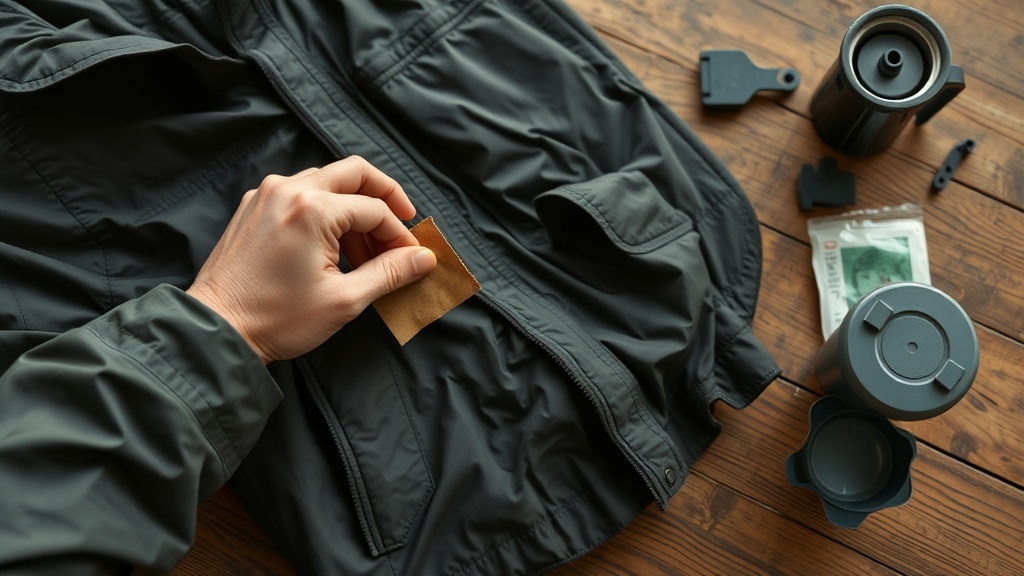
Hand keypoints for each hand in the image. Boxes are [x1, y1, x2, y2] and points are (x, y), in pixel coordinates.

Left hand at [186, 156, 436, 363]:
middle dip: (385, 198)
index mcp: (311, 209)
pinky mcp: (253, 206)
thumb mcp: (345, 300)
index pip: (374, 209)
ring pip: (327, 181)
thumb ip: (390, 273)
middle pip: (354, 173)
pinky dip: (326, 211)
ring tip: (366, 250)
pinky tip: (334, 246)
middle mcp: (287, 189)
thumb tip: (424, 259)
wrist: (216, 330)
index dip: (399, 235)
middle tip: (403, 223)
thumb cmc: (276, 319)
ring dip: (354, 207)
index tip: (411, 259)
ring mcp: (266, 194)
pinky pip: (301, 194)